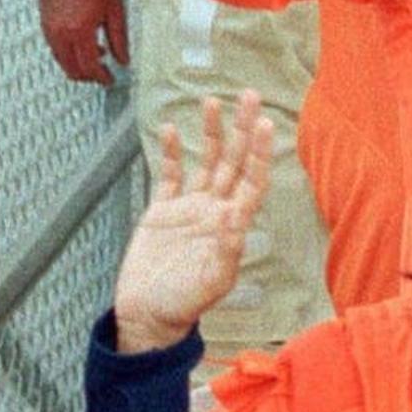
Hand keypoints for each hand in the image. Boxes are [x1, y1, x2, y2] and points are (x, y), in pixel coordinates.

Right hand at [38, 0, 129, 84]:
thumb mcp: (115, 11)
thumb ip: (119, 39)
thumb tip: (124, 60)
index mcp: (80, 30)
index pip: (90, 66)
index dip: (101, 77)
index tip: (110, 80)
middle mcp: (61, 33)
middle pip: (73, 69)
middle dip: (89, 76)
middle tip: (103, 73)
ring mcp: (50, 30)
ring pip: (62, 61)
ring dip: (79, 65)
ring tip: (98, 54)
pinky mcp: (45, 25)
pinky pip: (56, 49)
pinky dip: (69, 54)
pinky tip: (84, 44)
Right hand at [114, 91, 272, 352]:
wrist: (147, 317)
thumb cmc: (184, 305)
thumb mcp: (212, 280)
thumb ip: (228, 249)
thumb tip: (238, 216)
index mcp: (232, 224)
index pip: (252, 179)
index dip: (260, 152)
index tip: (264, 123)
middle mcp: (215, 209)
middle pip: (233, 160)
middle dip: (241, 128)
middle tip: (248, 95)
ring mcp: (189, 208)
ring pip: (205, 161)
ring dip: (210, 132)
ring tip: (212, 101)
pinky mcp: (161, 211)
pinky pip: (169, 175)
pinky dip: (171, 153)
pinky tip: (172, 129)